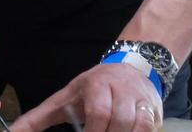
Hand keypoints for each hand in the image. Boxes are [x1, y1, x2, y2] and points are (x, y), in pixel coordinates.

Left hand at [10, 63, 161, 131]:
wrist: (131, 67)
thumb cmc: (92, 88)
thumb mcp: (64, 98)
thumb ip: (37, 119)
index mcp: (97, 85)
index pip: (98, 112)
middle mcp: (121, 90)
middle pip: (119, 121)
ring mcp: (141, 100)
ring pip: (138, 125)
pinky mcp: (154, 110)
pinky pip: (150, 128)